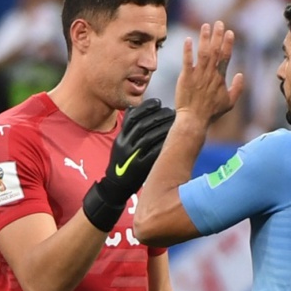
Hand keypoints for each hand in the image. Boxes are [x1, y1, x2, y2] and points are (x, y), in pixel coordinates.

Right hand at [83, 99, 174, 230]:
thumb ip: (128, 128)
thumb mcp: (120, 143)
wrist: (115, 187)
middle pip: (142, 125)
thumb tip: (135, 109)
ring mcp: (132, 157)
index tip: (158, 103)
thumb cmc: (123, 164)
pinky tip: (174, 138)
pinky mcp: (140, 167)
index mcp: (121, 138)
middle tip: (171, 111)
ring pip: (149, 137)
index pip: (132, 117)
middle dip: (158, 116)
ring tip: (175, 121)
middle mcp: (124, 145)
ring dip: (163, 127)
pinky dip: (164, 143)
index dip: (146, 108)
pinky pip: (153, 152)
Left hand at [175, 21, 243, 125]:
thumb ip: (237, 88)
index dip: (228, 43)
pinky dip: (188, 50)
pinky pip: (187, 61)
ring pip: (203, 53)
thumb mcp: (229, 103)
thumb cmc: (211, 113)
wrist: (194, 120)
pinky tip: (189, 39)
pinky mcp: (186, 78)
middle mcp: (210, 74)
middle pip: (215, 51)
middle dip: (217, 36)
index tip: (230, 32)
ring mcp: (197, 75)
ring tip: (205, 26)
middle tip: (218, 23)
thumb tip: (241, 74)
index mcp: (220, 78)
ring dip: (204, 38)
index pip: (226, 57)